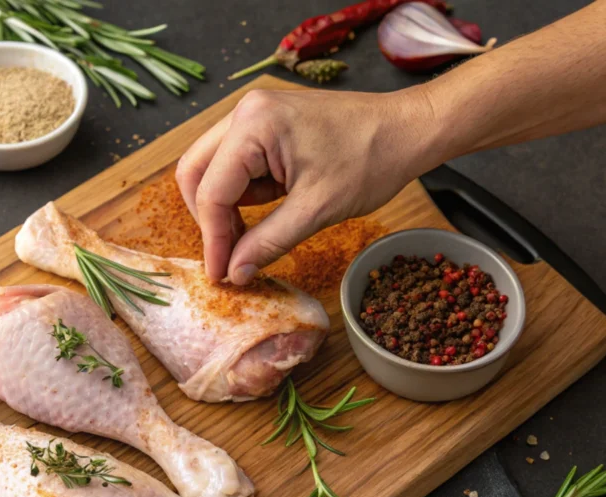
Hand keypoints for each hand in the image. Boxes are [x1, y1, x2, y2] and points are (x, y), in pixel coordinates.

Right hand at [175, 87, 440, 283]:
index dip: (213, 239)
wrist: (409, 130)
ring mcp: (255, 115)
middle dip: (209, 219)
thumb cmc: (372, 160)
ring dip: (225, 207)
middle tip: (229, 257)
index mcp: (255, 125)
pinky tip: (267, 215)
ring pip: (212, 168)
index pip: (212, 189)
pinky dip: (243, 194)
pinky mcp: (266, 125)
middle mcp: (246, 112)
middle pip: (196, 172)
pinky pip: (236, 164)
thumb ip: (268, 242)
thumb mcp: (317, 210)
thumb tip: (234, 273)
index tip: (221, 275)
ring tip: (250, 239)